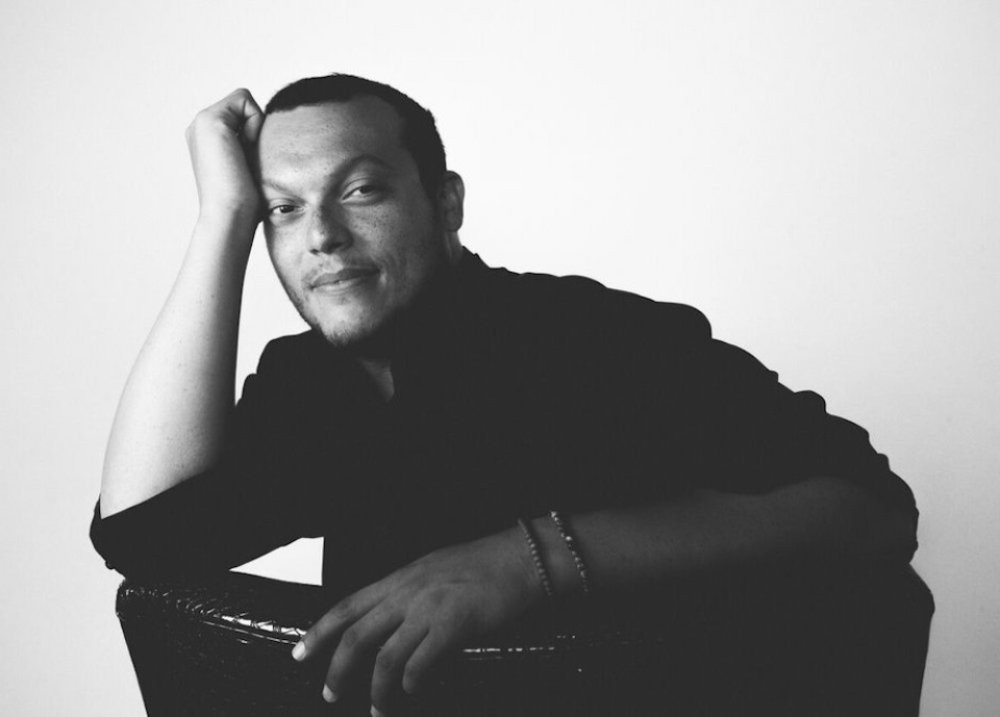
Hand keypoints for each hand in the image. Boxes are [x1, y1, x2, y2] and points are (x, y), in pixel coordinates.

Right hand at [185, 88, 263, 223]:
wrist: (230, 215)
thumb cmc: (244, 202)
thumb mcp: (250, 167)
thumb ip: (252, 146)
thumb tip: (270, 136)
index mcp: (207, 139)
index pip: (241, 114)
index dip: (255, 132)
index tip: (248, 163)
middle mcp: (200, 127)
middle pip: (243, 105)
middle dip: (255, 129)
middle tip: (246, 161)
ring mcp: (201, 122)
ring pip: (243, 101)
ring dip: (255, 128)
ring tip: (244, 158)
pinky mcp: (210, 120)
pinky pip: (244, 100)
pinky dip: (254, 122)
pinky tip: (244, 150)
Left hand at [293, 528, 543, 714]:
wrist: (520, 558)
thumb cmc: (484, 564)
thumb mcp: (434, 569)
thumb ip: (410, 593)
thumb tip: (392, 622)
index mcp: (401, 578)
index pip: (347, 606)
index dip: (319, 632)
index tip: (300, 654)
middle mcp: (408, 593)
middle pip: (356, 636)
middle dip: (337, 670)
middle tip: (330, 694)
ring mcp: (429, 608)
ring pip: (385, 656)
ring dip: (377, 689)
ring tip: (378, 709)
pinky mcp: (453, 625)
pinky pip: (420, 663)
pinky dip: (411, 682)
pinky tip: (413, 689)